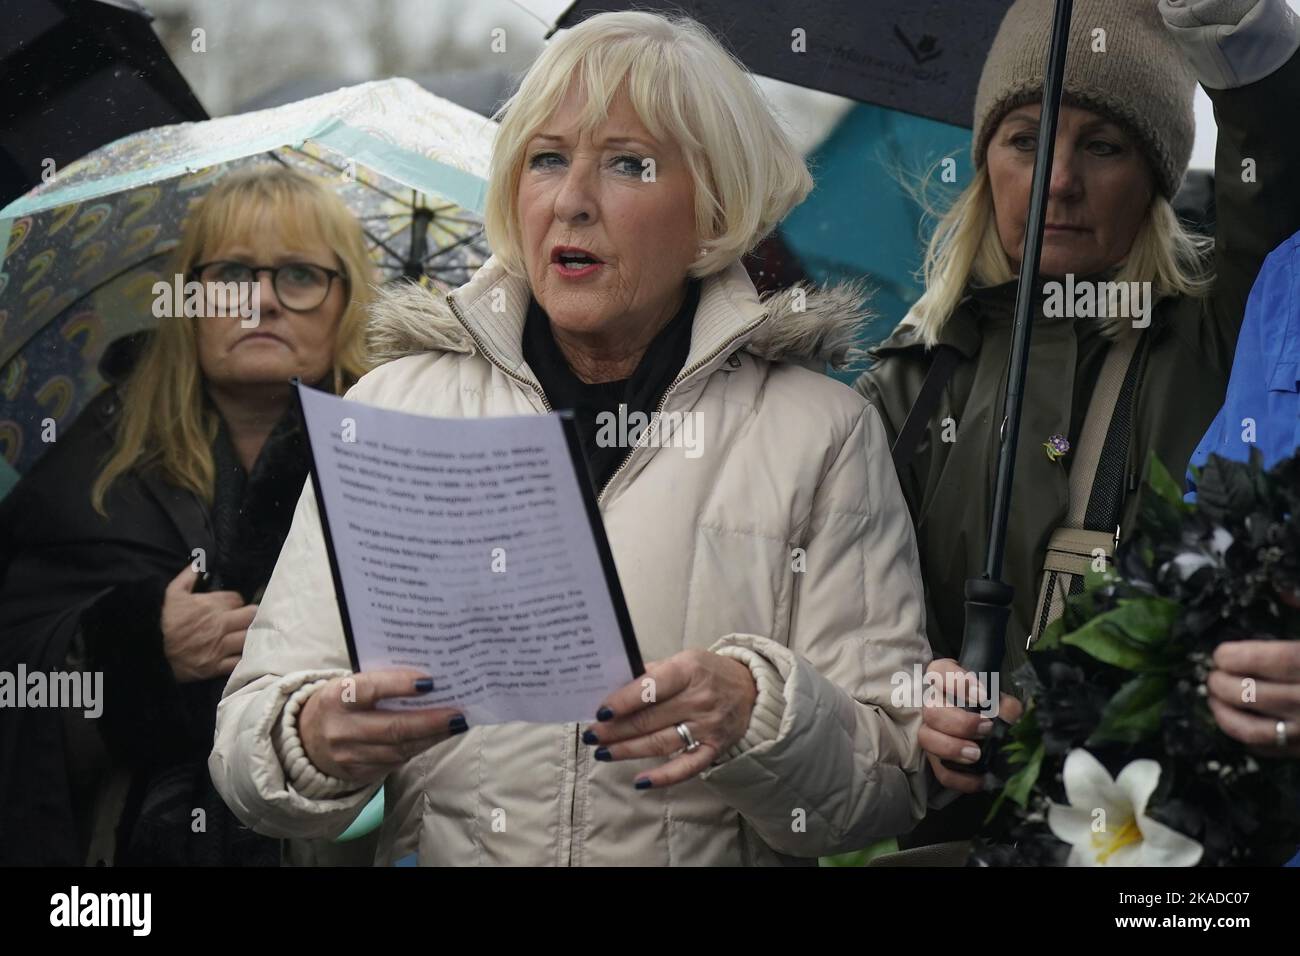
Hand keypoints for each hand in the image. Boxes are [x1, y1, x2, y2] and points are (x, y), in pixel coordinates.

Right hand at [161, 565, 256, 681]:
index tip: (233, 606)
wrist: (150, 650)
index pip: (237, 599)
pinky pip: (239, 661)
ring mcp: (219, 646)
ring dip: (250, 635)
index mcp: (211, 605)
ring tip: (247, 635)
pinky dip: (243, 658)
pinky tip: (242, 654)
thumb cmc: (162, 620)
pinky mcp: (216, 666)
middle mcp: (220, 625)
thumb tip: (198, 563)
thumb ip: (187, 576)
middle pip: (251, 616)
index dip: (237, 602)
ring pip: (249, 637)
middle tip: (246, 619)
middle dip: (251, 616)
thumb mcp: (171, 593)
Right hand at [298, 668, 465, 784]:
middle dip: (430, 721)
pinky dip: (419, 747)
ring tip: (455, 724)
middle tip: (458, 714)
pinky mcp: (358, 773)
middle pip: (393, 728)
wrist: (306, 738)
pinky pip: (396, 762)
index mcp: (336, 697)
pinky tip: (436, 737)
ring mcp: (348, 755)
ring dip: (431, 737)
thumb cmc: (342, 702)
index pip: (371, 689)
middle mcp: (340, 729)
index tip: (430, 682)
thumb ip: (381, 682)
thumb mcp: (350, 685)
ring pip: (399, 748)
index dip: (400, 685)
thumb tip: (429, 680)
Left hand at [581, 650, 757, 788]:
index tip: (600, 712)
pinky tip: (639, 781)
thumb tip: (612, 688)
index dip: (623, 701)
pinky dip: (663, 777)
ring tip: (603, 752)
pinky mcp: (714, 748)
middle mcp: (699, 699)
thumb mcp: (683, 661)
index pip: (650, 687)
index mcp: (688, 670)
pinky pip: (686, 767)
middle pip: (649, 719)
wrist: (752, 690)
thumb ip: (651, 673)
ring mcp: (708, 726)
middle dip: (615, 729)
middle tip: (592, 736)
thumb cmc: (707, 672)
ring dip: (628, 750)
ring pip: (660, 743)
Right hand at [919, 658, 1023, 793]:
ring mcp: (930, 732)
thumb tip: (1006, 715)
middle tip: (985, 728)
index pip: (939, 672)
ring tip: (976, 754)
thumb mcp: (1001, 701)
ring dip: (952, 748)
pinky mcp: (935, 759)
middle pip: (931, 710)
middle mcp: (931, 705)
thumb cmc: (991, 709)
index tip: (982, 696)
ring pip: (927, 738)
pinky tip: (980, 778)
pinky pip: (939, 771)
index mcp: (944, 680)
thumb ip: (1006, 705)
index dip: (957, 683)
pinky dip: (960, 778)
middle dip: (959, 722)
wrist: (988, 732)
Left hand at [1207, 638, 1299, 757]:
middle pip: (1250, 695)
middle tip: (1214, 675)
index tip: (1222, 655)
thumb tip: (1279, 578)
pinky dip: (1243, 735)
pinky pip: (1264, 749)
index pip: (1271, 661)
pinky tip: (1238, 720)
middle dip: (1221, 683)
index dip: (1236, 656)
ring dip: (1222, 713)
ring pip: (1250, 730)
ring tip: (1214, 698)